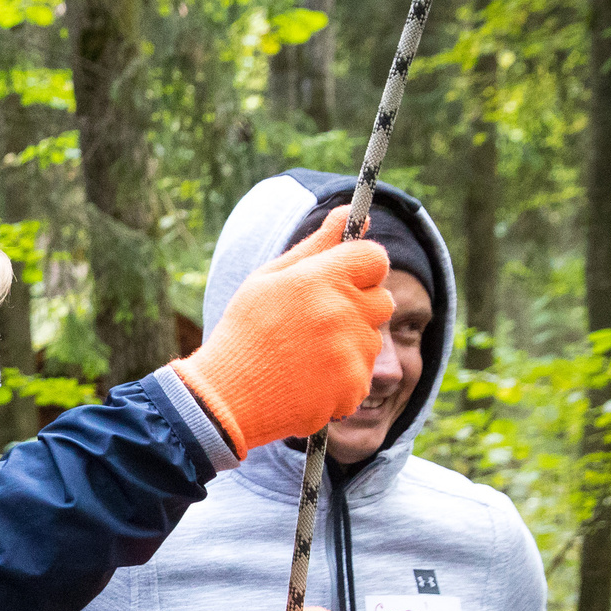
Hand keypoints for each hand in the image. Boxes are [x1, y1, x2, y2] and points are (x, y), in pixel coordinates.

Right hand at [169, 210, 391, 453]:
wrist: (227, 398)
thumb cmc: (245, 331)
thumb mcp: (270, 278)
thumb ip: (318, 244)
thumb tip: (354, 212)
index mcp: (320, 278)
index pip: (375, 257)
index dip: (362, 268)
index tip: (344, 280)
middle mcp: (342, 312)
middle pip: (384, 300)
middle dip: (359, 307)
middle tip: (319, 323)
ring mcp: (350, 352)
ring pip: (372, 340)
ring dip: (350, 345)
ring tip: (306, 357)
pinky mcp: (353, 387)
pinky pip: (363, 375)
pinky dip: (343, 379)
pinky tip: (309, 380)